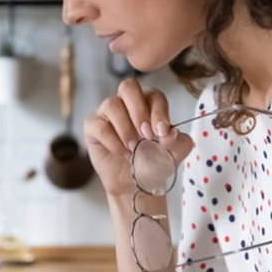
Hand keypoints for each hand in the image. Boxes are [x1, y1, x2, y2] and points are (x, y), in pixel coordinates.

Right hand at [83, 79, 193, 198]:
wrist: (136, 185)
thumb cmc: (154, 164)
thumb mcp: (175, 153)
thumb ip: (178, 140)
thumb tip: (169, 132)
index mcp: (149, 104)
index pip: (154, 95)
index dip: (159, 111)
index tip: (162, 133)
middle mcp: (127, 104)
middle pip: (128, 86)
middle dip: (138, 111)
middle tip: (146, 135)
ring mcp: (107, 114)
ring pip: (112, 104)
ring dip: (125, 129)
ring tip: (133, 148)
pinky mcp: (92, 127)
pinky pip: (98, 125)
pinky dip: (112, 141)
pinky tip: (121, 153)